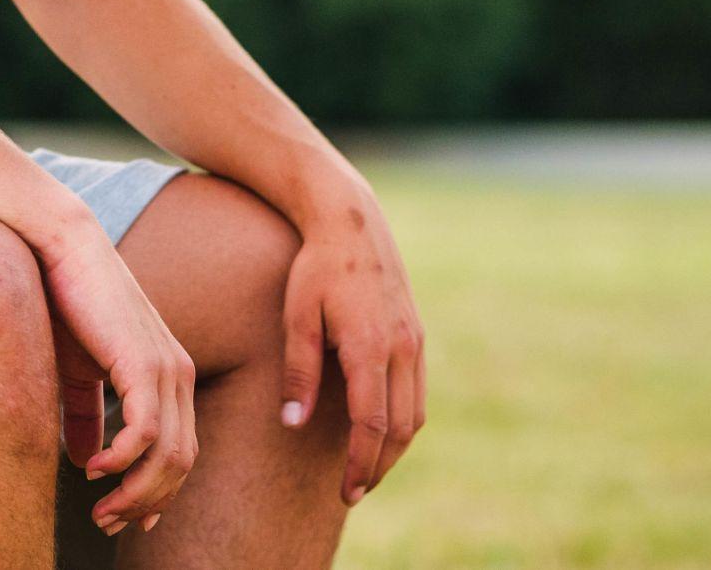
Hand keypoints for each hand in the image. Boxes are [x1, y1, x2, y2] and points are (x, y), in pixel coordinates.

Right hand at [37, 227, 197, 535]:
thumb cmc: (67, 303)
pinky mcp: (143, 361)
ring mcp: (166, 367)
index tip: (129, 521)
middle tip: (108, 524)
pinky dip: (123, 461)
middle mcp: (178, 374)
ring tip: (101, 511)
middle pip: (181, 463)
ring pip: (168, 455)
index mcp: (170, 376)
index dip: (158, 493)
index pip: (181, 451)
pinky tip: (95, 470)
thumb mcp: (79, 371)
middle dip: (146, 503)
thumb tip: (87, 462)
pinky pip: (147, 432)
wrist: (61, 248)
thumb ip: (87, 414)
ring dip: (135, 493)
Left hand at [280, 178, 425, 504]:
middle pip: (399, 428)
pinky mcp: (416, 333)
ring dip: (394, 447)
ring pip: (414, 413)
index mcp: (370, 346)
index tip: (347, 491)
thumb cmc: (314, 266)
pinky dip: (402, 419)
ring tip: (367, 468)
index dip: (361, 464)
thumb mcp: (297, 316)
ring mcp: (414, 340)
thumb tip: (293, 423)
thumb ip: (299, 371)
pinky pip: (417, 390)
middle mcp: (401, 347)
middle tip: (354, 491)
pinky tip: (379, 429)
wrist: (351, 219)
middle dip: (379, 466)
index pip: (371, 424)